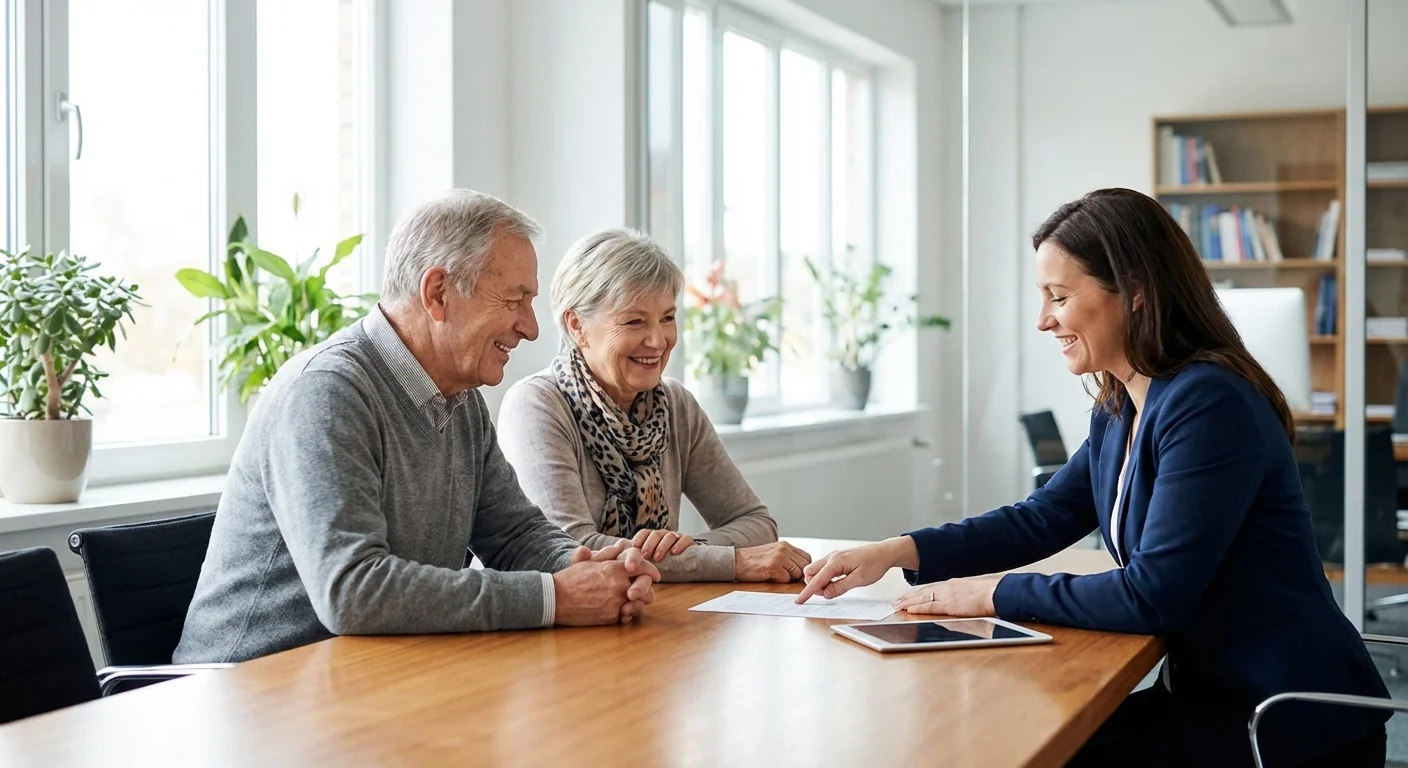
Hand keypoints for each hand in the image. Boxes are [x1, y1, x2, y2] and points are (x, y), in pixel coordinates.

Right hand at [554, 544, 661, 625]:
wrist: (555, 598)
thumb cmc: (570, 578)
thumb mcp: (588, 561)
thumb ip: (607, 554)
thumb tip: (619, 547)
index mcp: (615, 569)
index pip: (644, 567)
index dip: (652, 571)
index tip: (655, 575)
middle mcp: (619, 585)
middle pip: (647, 589)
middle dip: (648, 590)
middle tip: (644, 591)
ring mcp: (616, 602)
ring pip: (638, 605)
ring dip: (637, 604)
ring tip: (631, 603)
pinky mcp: (610, 617)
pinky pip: (624, 616)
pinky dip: (623, 614)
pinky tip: (618, 611)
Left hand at [632, 528, 695, 561]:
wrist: (684, 565)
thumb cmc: (662, 564)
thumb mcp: (649, 560)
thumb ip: (639, 558)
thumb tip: (624, 559)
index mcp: (653, 537)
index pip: (645, 532)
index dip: (639, 538)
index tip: (634, 546)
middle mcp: (664, 535)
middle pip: (656, 534)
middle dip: (649, 544)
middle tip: (644, 555)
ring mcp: (676, 537)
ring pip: (669, 536)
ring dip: (662, 546)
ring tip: (657, 558)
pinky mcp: (688, 541)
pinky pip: (685, 539)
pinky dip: (680, 544)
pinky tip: (675, 552)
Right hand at [734, 541, 812, 582]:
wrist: (736, 561)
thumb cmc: (753, 560)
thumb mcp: (773, 552)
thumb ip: (787, 557)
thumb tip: (801, 569)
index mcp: (785, 545)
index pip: (806, 557)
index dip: (804, 567)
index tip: (797, 573)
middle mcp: (784, 549)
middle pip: (804, 566)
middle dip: (799, 574)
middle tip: (787, 577)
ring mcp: (779, 558)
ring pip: (797, 573)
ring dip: (789, 578)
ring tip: (777, 576)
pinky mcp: (773, 567)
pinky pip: (786, 579)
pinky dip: (780, 581)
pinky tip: (771, 577)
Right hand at [795, 537, 915, 602]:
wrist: (884, 552)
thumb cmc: (875, 563)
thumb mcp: (859, 580)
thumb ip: (840, 587)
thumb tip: (826, 594)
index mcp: (836, 562)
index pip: (816, 579)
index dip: (807, 592)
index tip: (799, 601)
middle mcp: (832, 557)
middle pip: (810, 573)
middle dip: (814, 585)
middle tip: (829, 593)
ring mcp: (833, 557)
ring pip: (816, 571)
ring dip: (820, 582)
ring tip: (836, 588)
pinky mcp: (837, 559)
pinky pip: (824, 569)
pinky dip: (825, 578)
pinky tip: (837, 582)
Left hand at [889, 576, 1000, 617]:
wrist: (996, 594)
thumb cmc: (988, 596)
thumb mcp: (970, 593)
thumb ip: (959, 597)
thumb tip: (954, 604)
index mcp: (952, 585)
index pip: (929, 589)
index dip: (916, 593)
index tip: (906, 597)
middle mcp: (946, 588)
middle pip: (922, 592)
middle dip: (907, 597)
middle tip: (894, 602)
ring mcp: (947, 595)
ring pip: (922, 598)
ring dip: (907, 603)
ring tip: (896, 606)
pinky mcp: (950, 604)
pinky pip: (930, 606)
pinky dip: (918, 608)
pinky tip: (908, 610)